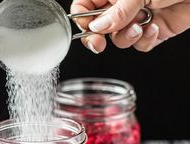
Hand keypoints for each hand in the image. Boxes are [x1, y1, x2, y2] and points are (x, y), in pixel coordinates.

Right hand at [71, 0, 189, 52]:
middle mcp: (122, 4)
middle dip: (99, 37)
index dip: (83, 20)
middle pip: (98, 27)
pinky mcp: (151, 31)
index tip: (89, 30)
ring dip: (127, 38)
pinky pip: (139, 45)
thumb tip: (96, 28)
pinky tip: (154, 28)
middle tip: (100, 43)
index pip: (85, 6)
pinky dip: (145, 41)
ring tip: (140, 26)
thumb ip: (116, 12)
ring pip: (118, 39)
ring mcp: (136, 18)